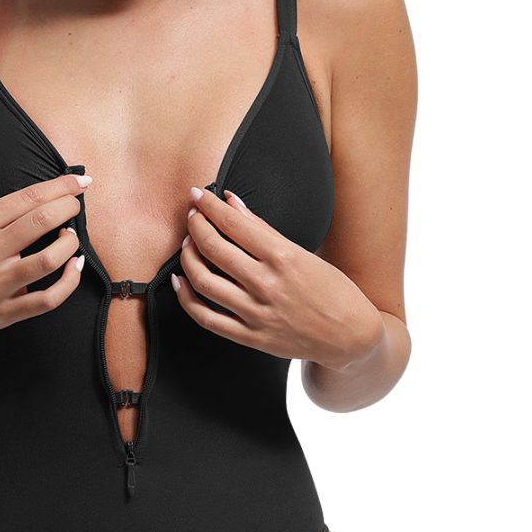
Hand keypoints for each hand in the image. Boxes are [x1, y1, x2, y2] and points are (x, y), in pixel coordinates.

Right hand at [0, 171, 89, 339]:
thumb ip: (6, 214)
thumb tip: (54, 195)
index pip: (28, 197)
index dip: (61, 187)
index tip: (79, 182)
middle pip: (41, 221)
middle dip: (68, 208)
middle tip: (75, 206)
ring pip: (48, 260)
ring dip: (70, 244)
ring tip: (72, 237)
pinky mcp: (3, 312)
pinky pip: (48, 299)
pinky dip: (70, 281)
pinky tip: (74, 267)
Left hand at [172, 185, 384, 367]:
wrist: (350, 337)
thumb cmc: (333, 291)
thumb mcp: (304, 253)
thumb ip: (263, 230)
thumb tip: (231, 203)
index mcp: (283, 257)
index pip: (233, 223)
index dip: (209, 205)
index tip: (198, 194)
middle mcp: (267, 284)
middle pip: (213, 248)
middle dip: (196, 225)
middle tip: (192, 215)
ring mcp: (257, 313)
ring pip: (204, 281)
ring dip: (189, 257)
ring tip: (188, 243)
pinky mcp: (251, 337)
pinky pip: (207, 318)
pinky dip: (187, 298)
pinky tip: (181, 281)